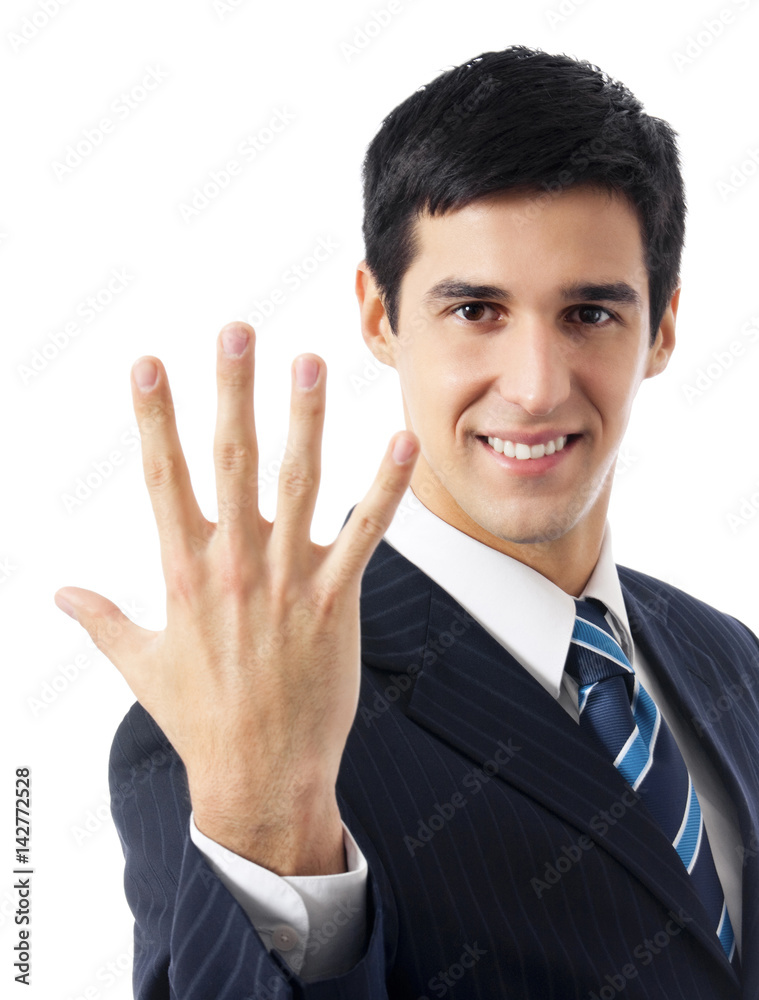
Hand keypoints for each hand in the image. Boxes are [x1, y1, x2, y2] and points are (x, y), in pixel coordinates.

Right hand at [54, 321, 418, 873]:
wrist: (257, 779)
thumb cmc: (200, 720)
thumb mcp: (141, 665)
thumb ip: (101, 621)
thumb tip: (60, 594)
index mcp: (182, 572)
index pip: (161, 477)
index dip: (153, 417)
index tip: (147, 363)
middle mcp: (233, 566)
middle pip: (229, 461)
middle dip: (231, 392)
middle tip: (236, 330)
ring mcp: (288, 582)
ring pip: (299, 484)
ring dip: (305, 420)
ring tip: (310, 363)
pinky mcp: (336, 604)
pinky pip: (364, 535)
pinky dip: (385, 488)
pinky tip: (403, 443)